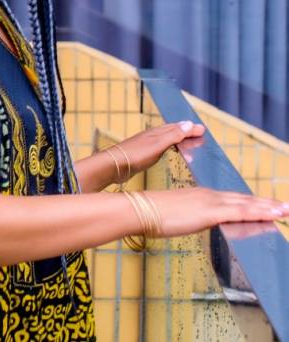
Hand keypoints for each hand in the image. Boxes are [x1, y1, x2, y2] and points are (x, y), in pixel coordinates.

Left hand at [113, 120, 204, 180]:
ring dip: (178, 139)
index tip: (203, 130)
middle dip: (186, 132)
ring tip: (188, 143)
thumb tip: (189, 123)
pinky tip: (168, 151)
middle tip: (199, 134)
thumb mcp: (158, 145)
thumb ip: (173, 135)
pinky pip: (161, 147)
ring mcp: (146, 144)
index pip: (177, 127)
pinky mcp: (142, 154)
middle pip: (172, 131)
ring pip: (166, 139)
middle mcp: (152, 136)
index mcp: (157, 132)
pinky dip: (170, 147)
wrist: (114, 164)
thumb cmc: (135, 155)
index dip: (190, 129)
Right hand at [143, 188, 288, 237]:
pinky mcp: (211, 212)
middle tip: (283, 206)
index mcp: (199, 195)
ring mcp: (211, 202)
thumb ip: (184, 215)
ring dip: (267, 206)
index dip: (248, 202)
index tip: (263, 204)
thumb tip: (187, 221)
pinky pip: (241, 212)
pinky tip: (273, 215)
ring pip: (246, 204)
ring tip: (285, 210)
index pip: (230, 199)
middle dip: (264, 203)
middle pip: (242, 199)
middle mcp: (208, 195)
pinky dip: (259, 212)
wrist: (141, 209)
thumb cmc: (150, 213)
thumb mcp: (172, 213)